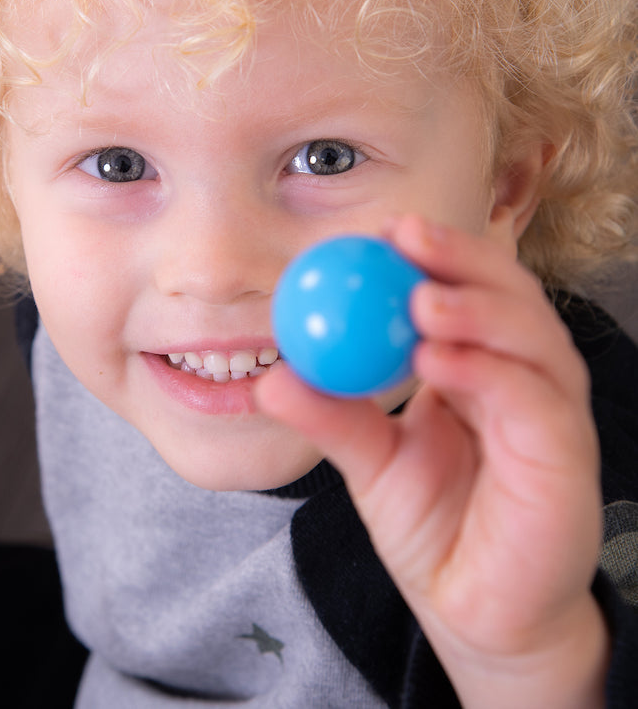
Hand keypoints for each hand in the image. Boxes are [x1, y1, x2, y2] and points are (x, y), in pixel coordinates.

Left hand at [255, 215, 609, 707]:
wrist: (472, 606)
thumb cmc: (431, 521)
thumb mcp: (368, 458)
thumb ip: (330, 414)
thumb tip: (269, 376)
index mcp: (479, 365)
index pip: (467, 289)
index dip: (433, 252)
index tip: (381, 230)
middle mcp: (524, 378)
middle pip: (509, 294)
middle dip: (462, 257)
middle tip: (406, 236)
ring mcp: (550, 414)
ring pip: (533, 337)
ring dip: (478, 308)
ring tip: (422, 297)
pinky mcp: (565, 459)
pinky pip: (532, 401)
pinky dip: (489, 372)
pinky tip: (439, 361)